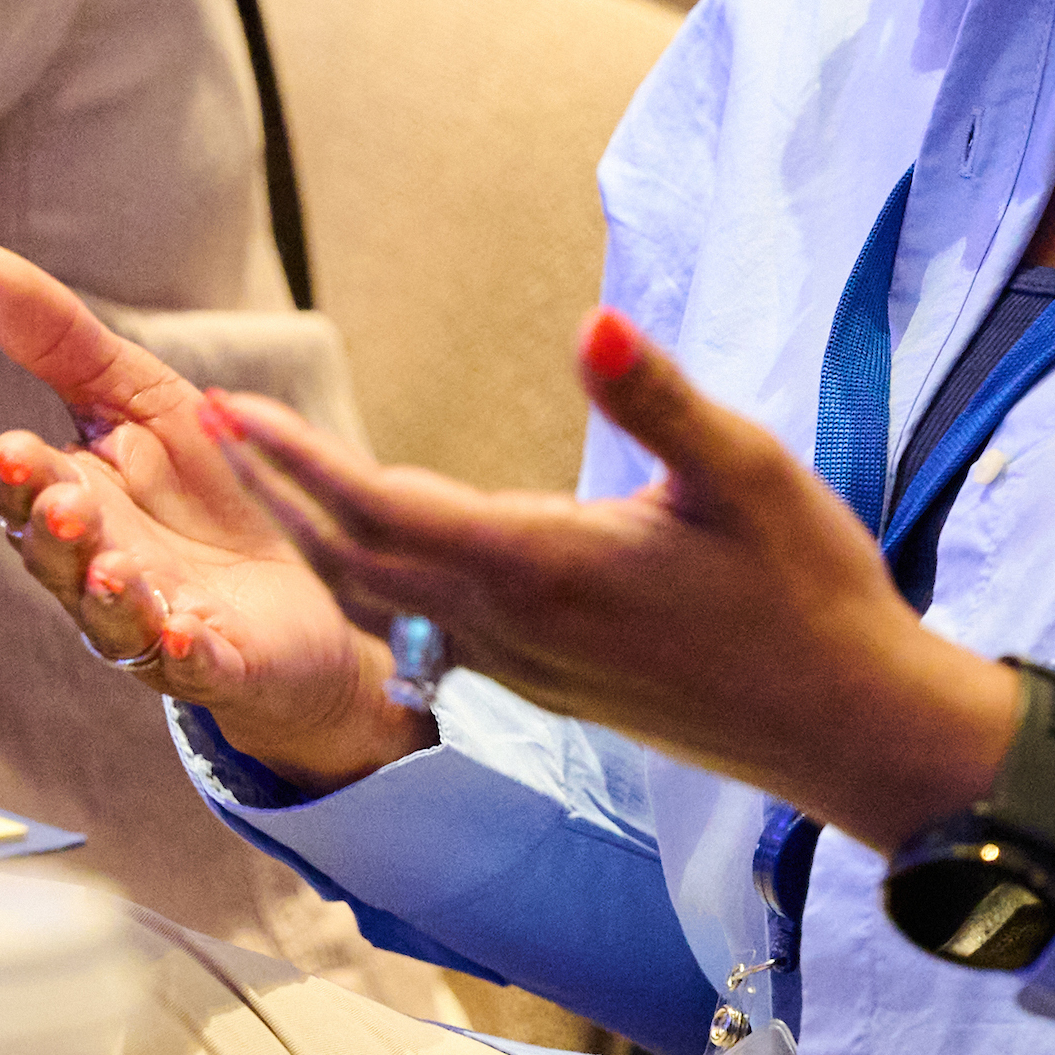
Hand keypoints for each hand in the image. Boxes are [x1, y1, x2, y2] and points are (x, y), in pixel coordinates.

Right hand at [0, 242, 428, 791]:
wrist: (301, 583)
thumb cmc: (202, 490)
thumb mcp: (138, 399)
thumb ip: (55, 338)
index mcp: (74, 503)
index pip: (25, 494)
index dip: (19, 477)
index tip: (13, 447)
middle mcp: (99, 570)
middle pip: (60, 559)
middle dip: (58, 533)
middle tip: (65, 502)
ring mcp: (154, 624)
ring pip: (114, 619)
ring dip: (110, 596)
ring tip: (115, 570)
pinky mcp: (219, 662)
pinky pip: (193, 665)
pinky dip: (183, 653)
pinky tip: (182, 634)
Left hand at [206, 308, 1036, 855]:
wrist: (851, 731)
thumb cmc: (811, 594)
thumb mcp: (748, 475)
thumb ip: (658, 399)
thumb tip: (590, 323)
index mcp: (545, 570)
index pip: (383, 509)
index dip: (295, 459)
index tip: (225, 407)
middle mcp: (512, 629)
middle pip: (352, 562)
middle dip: (274, 496)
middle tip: (203, 431)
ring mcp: (523, 669)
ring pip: (380, 605)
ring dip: (310, 542)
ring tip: (257, 481)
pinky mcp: (545, 687)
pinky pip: (421, 632)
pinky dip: (366, 582)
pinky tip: (361, 553)